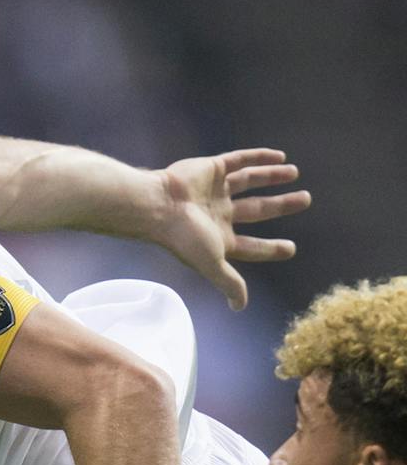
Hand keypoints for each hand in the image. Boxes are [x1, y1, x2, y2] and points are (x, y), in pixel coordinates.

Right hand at [153, 150, 310, 309]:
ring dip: (272, 177)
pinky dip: (258, 157)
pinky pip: (238, 160)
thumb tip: (239, 307)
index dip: (271, 248)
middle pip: (257, 209)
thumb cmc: (184, 237)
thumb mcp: (211, 263)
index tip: (291, 248)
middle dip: (281, 205)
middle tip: (305, 200)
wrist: (158, 206)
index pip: (250, 244)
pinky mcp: (211, 168)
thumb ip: (228, 282)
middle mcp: (218, 213)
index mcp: (218, 237)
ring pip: (249, 181)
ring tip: (294, 173)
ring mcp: (215, 190)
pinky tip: (279, 156)